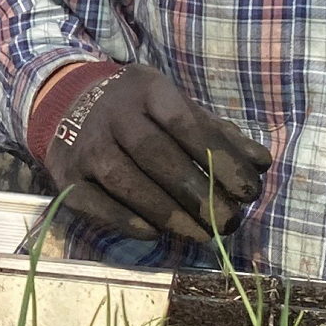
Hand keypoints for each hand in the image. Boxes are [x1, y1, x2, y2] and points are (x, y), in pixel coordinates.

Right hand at [40, 63, 270, 245]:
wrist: (69, 106)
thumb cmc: (141, 113)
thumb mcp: (178, 109)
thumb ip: (219, 135)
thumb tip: (260, 164)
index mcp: (146, 89)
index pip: (184, 123)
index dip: (218, 158)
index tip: (248, 191)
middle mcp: (111, 113)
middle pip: (154, 154)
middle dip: (196, 193)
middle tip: (228, 222)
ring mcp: (84, 144)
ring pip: (124, 181)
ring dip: (168, 213)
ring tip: (201, 236)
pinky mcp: (65, 176)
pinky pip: (95, 203)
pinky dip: (126, 220)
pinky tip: (154, 234)